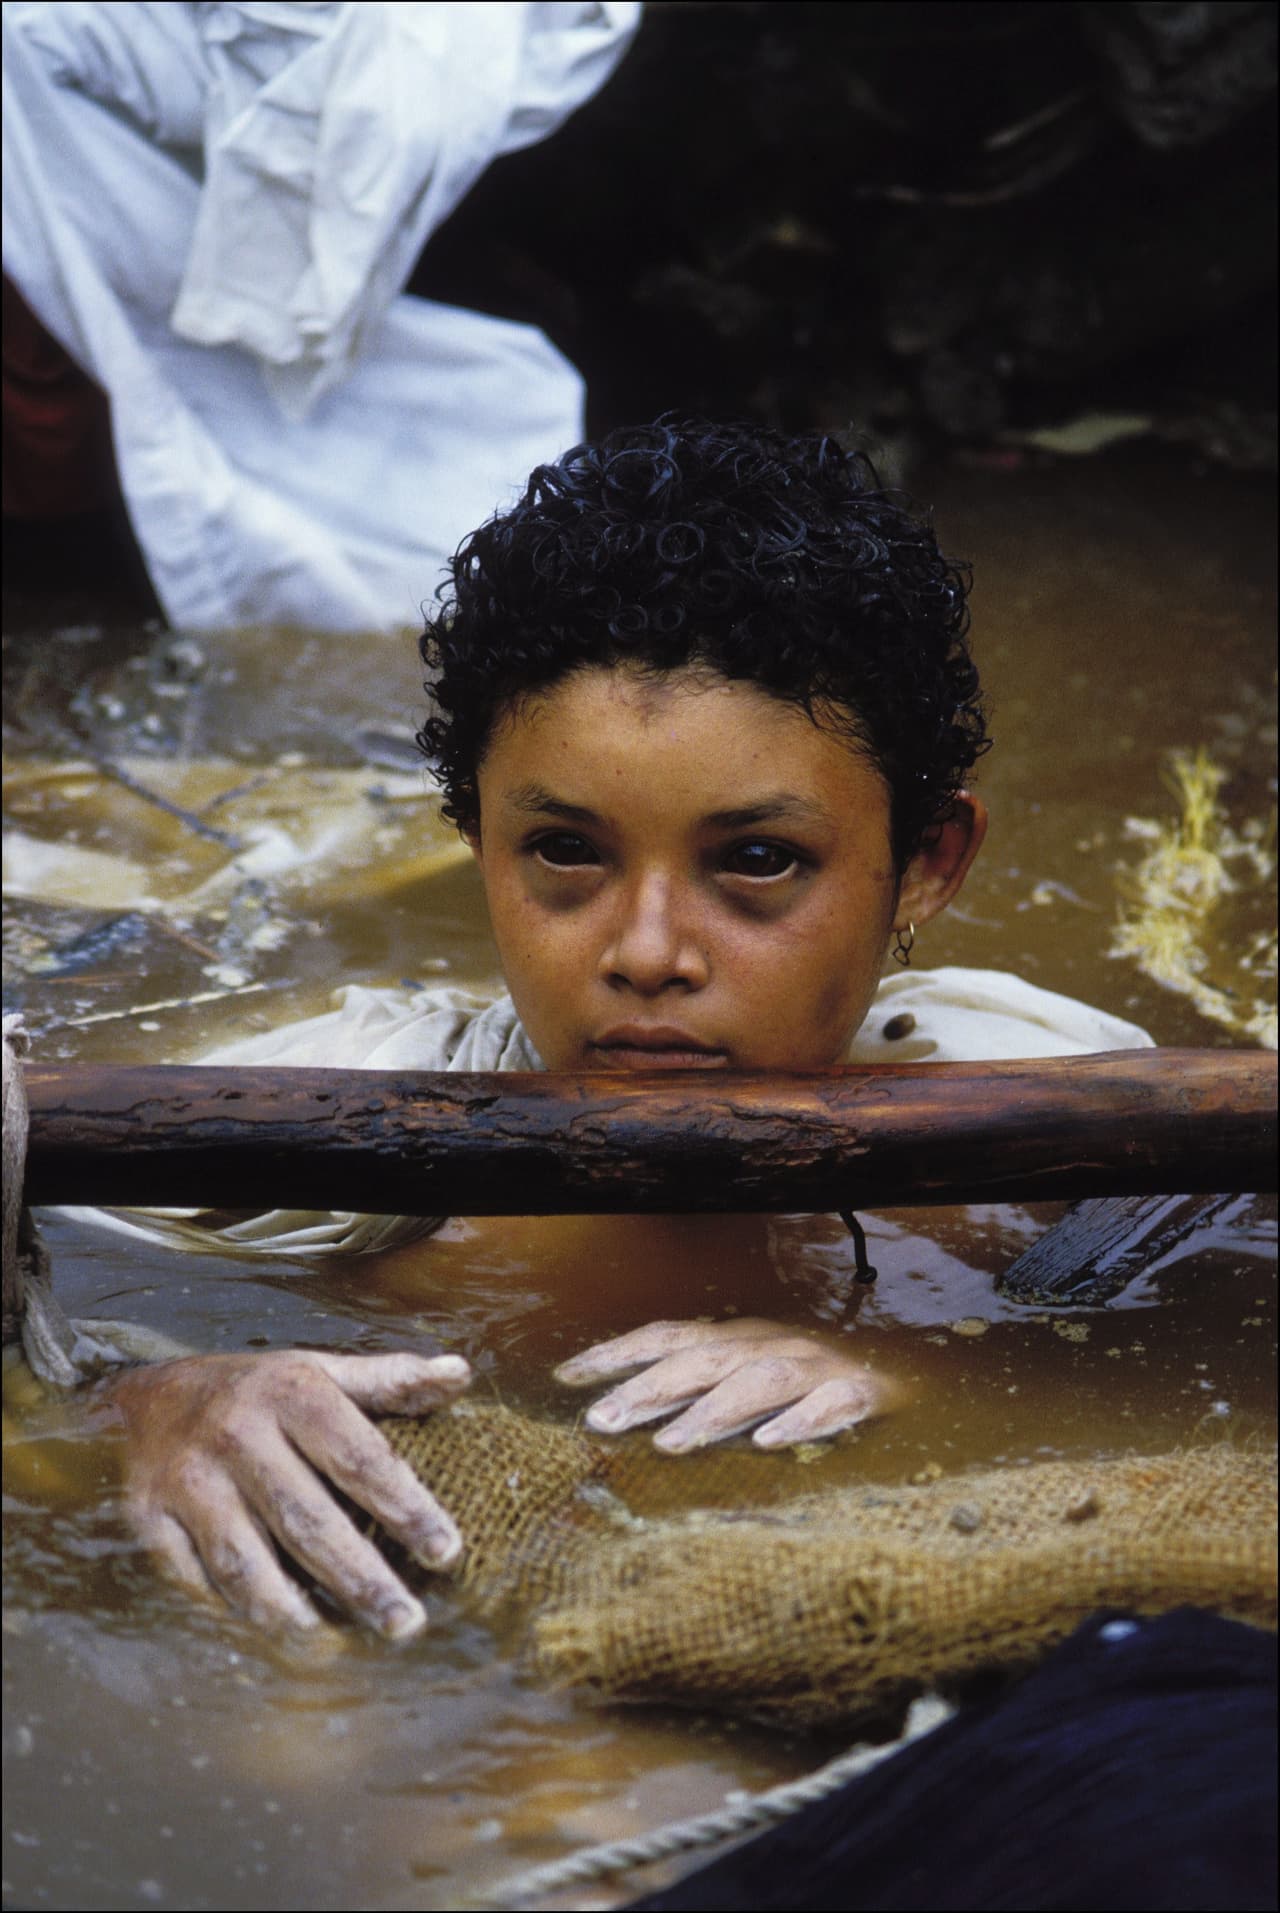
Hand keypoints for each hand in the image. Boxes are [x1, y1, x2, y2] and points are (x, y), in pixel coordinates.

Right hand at [99, 1348, 470, 1636]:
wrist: (149, 1396)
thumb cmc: (259, 1391)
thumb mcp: (322, 1371)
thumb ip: (391, 1379)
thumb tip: (460, 1374)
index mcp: (291, 1393)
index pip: (360, 1458)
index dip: (407, 1508)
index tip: (448, 1553)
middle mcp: (238, 1434)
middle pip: (307, 1520)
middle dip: (360, 1578)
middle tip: (406, 1624)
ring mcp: (190, 1480)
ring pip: (245, 1561)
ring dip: (292, 1610)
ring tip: (337, 1644)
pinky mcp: (149, 1519)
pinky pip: (196, 1579)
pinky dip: (235, 1611)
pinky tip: (275, 1632)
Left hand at [555, 1318, 892, 1452]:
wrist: (910, 1368)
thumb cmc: (810, 1382)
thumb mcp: (747, 1375)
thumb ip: (696, 1389)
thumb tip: (621, 1412)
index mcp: (738, 1337)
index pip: (667, 1337)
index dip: (617, 1352)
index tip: (565, 1376)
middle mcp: (771, 1343)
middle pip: (704, 1360)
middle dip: (649, 1388)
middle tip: (601, 1421)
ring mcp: (817, 1365)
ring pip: (760, 1381)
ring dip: (713, 1410)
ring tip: (669, 1445)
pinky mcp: (862, 1392)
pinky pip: (830, 1404)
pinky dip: (799, 1421)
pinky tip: (769, 1444)